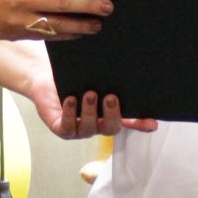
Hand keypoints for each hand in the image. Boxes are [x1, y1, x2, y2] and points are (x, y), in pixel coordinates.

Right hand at [0, 0, 109, 42]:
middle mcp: (20, 0)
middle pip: (62, 2)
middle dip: (88, 5)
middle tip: (107, 6)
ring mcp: (18, 20)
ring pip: (57, 24)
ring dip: (80, 25)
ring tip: (97, 24)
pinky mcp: (16, 34)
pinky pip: (46, 36)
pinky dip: (64, 35)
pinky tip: (78, 33)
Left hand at [30, 77, 154, 139]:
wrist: (45, 80)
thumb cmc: (73, 79)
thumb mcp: (95, 78)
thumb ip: (111, 79)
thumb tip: (130, 68)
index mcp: (108, 114)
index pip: (129, 122)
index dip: (141, 124)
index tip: (152, 122)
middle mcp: (96, 125)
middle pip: (111, 128)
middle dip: (112, 114)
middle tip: (111, 97)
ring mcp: (79, 129)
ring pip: (89, 128)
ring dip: (90, 111)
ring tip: (90, 94)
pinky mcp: (61, 129)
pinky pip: (67, 127)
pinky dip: (70, 114)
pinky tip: (71, 100)